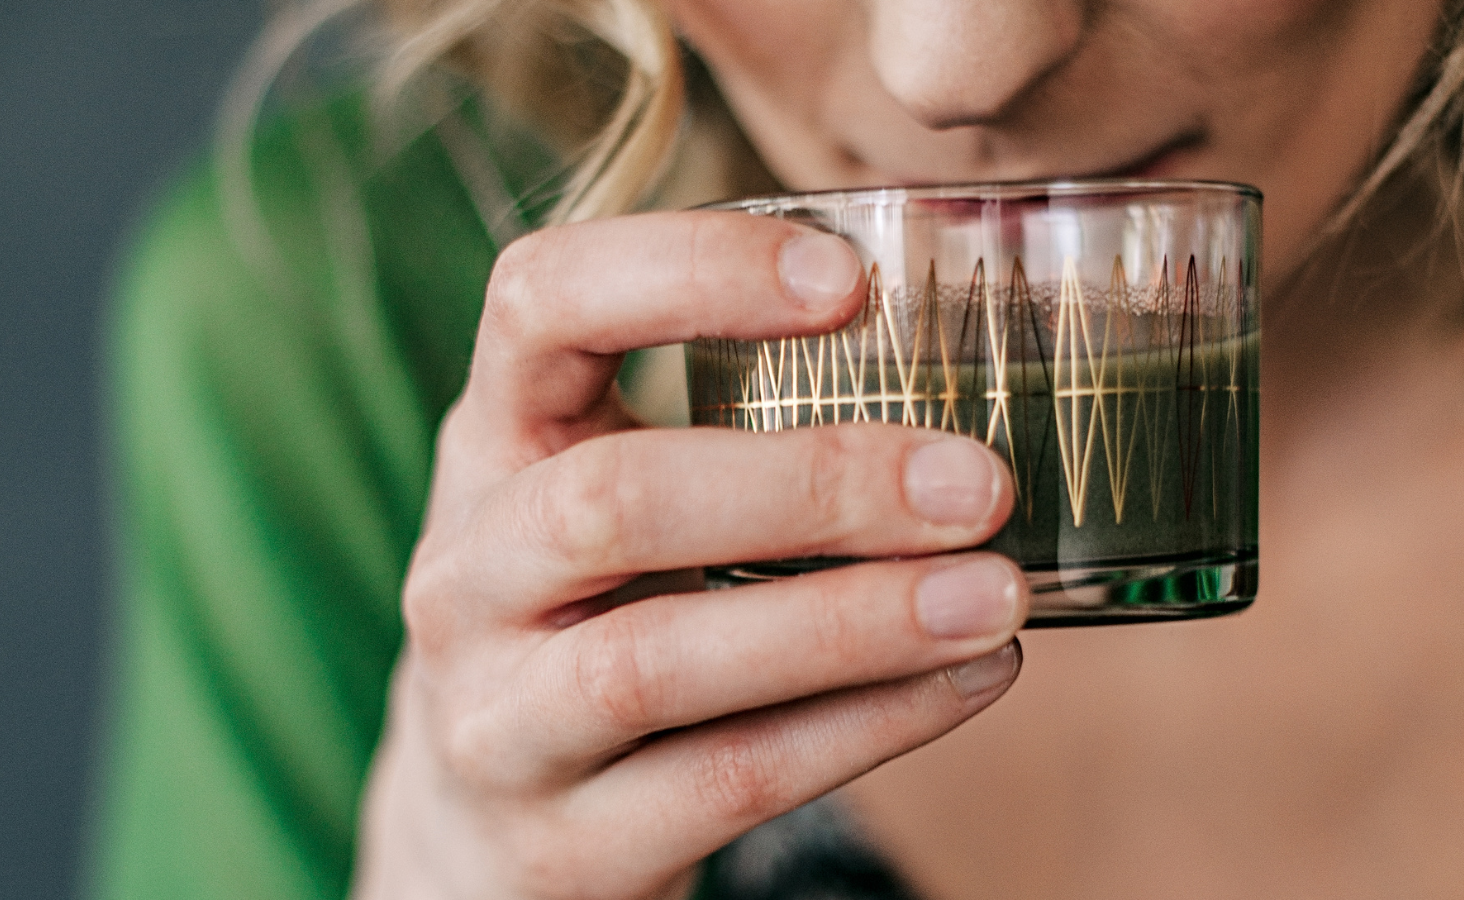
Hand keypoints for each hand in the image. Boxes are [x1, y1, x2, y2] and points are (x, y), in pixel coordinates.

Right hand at [353, 211, 1026, 899]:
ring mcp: (496, 719)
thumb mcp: (609, 495)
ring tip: (997, 595)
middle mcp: (465, 573)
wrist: (483, 835)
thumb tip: (974, 366)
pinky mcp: (562, 844)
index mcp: (493, 442)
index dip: (685, 269)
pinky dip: (866, 725)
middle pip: (610, 499)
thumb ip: (725, 428)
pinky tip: (973, 678)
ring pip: (657, 660)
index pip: (538, 302)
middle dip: (810, 484)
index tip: (848, 278)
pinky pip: (727, 780)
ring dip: (851, 622)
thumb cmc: (592, 618)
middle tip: (977, 481)